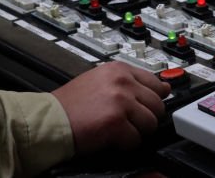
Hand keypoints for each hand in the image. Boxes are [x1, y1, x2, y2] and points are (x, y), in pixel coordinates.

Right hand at [52, 62, 170, 153]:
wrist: (51, 119)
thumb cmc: (71, 103)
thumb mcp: (101, 80)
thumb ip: (129, 82)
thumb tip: (163, 88)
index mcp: (119, 69)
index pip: (156, 83)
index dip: (153, 99)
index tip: (148, 106)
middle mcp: (122, 81)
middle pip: (157, 105)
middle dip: (145, 118)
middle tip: (126, 122)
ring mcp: (121, 101)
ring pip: (150, 123)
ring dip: (136, 131)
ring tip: (116, 129)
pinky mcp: (117, 122)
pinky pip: (136, 140)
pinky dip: (124, 144)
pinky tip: (109, 137)